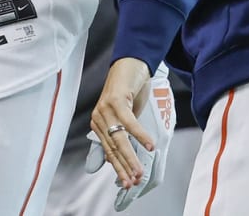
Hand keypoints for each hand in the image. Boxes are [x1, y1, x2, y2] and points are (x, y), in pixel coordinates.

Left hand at [86, 63, 175, 209]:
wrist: (131, 64)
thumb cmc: (130, 91)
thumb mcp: (125, 116)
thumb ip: (121, 135)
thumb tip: (118, 158)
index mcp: (99, 124)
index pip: (109, 151)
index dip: (119, 168)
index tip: (128, 183)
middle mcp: (98, 117)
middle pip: (113, 148)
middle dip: (124, 167)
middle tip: (133, 182)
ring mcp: (105, 109)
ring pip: (119, 138)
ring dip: (131, 156)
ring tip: (140, 171)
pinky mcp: (115, 100)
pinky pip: (128, 122)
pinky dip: (140, 135)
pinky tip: (149, 145)